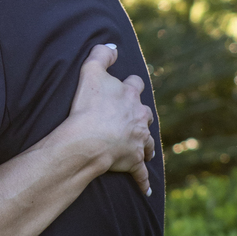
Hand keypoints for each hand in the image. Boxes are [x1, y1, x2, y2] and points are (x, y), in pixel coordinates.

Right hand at [65, 44, 155, 196]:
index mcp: (129, 96)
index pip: (135, 85)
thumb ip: (102, 54)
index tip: (127, 87)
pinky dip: (143, 181)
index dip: (131, 85)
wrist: (90, 139)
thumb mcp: (91, 71)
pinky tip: (146, 190)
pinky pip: (140, 173)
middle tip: (135, 119)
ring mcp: (138, 140)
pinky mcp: (134, 161)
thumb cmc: (88, 107)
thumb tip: (113, 45)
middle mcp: (138, 117)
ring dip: (146, 145)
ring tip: (144, 149)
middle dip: (141, 116)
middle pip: (146, 114)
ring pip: (148, 142)